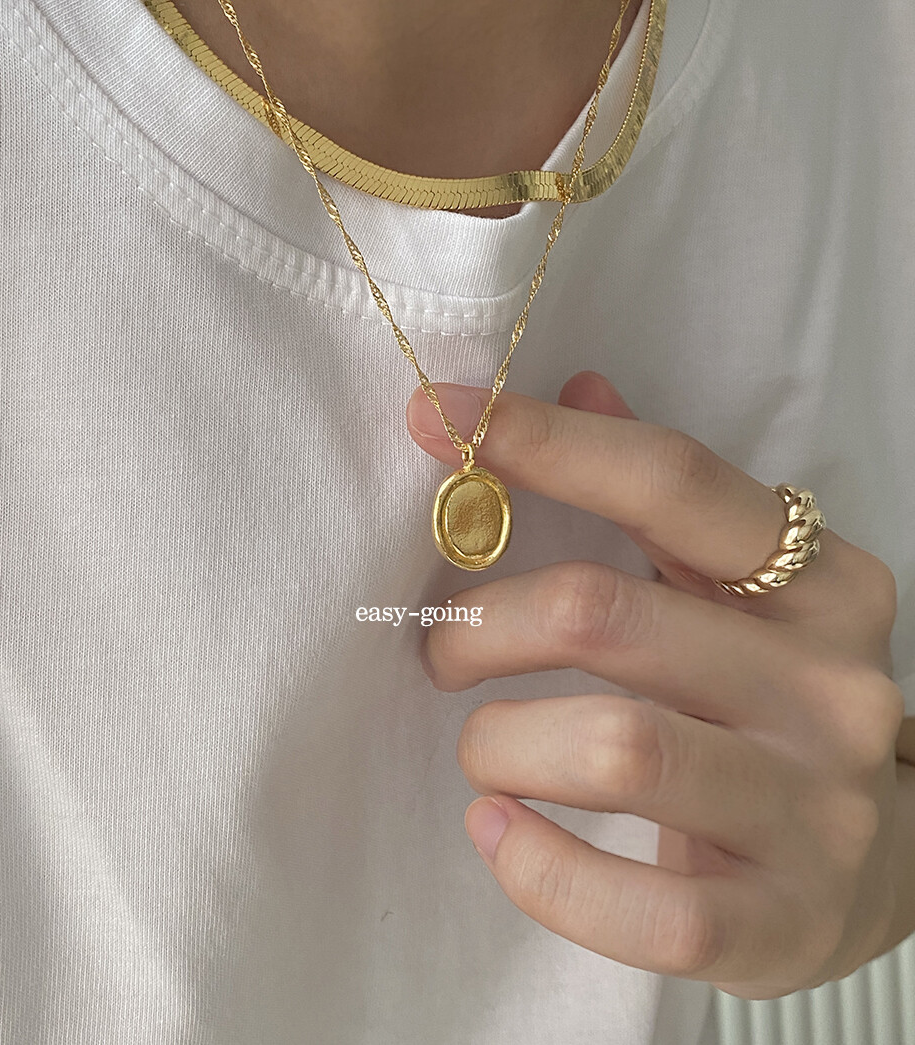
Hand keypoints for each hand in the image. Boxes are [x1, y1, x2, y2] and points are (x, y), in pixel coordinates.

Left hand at [406, 371, 905, 998]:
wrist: (872, 867)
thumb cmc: (771, 702)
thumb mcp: (740, 589)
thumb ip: (662, 492)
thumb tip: (576, 384)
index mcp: (822, 580)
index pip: (671, 479)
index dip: (542, 439)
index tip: (437, 413)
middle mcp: (833, 685)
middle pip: (606, 613)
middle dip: (483, 622)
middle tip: (441, 645)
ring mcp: (817, 809)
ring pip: (616, 749)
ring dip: (500, 740)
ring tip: (481, 747)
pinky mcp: (782, 924)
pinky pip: (639, 910)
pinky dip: (538, 867)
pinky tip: (498, 830)